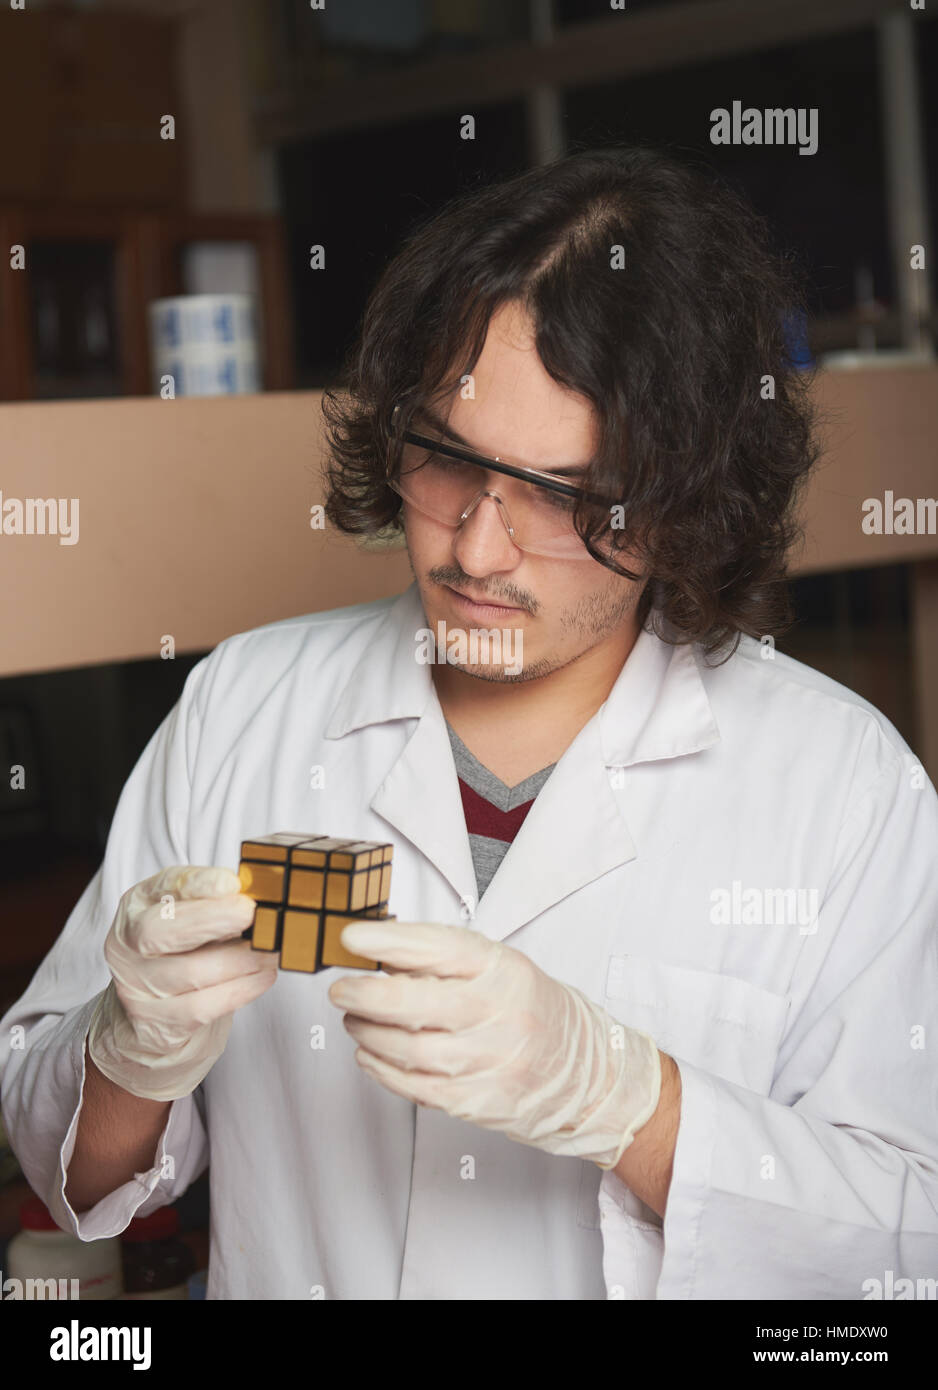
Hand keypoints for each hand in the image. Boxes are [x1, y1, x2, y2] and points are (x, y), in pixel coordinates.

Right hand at [88, 865, 277, 1100]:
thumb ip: (214, 904)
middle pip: (159, 930)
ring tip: (269, 951)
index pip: (161, 888)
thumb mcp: (191, 922)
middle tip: (251, 913)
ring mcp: (135, 987)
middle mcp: (127, 945)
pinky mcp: (154, 1024)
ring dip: (240, 959)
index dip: (196, 883)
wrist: (149, 1024)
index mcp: (136, 907)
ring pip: (190, 971)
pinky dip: (240, 989)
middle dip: (211, 919)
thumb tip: (253, 895)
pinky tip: (263, 976)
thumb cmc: (179, 959)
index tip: (231, 882)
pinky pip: (202, 1005)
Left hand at [327, 919, 661, 1168]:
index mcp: (503, 971)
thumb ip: (444, 959)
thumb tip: (377, 950)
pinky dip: (381, 1068)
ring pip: (408, 1049)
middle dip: (366, 995)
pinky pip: (414, 1086)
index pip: (441, 949)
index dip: (391, 942)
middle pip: (417, 1005)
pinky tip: (370, 1052)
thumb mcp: (500, 967)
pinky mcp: (475, 1102)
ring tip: (355, 1018)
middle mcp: (498, 1015)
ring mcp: (487, 1062)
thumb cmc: (530, 1010)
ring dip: (368, 1032)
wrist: (583, 1073)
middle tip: (341, 989)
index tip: (353, 938)